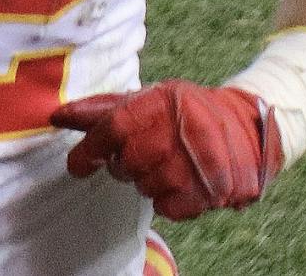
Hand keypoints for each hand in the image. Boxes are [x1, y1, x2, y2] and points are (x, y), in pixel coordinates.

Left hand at [49, 79, 282, 220]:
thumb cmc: (186, 110)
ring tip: (167, 161)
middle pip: (125, 164)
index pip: (113, 128)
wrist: (247, 125)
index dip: (90, 149)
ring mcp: (196, 164)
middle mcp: (178, 132)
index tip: (76, 165)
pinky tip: (181, 179)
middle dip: (124, 164)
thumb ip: (102, 109)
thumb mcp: (147, 98)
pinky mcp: (211, 192)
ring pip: (144, 187)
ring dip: (147, 179)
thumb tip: (57, 116)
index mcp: (160, 102)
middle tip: (142, 152)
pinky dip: (167, 198)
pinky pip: (167, 207)